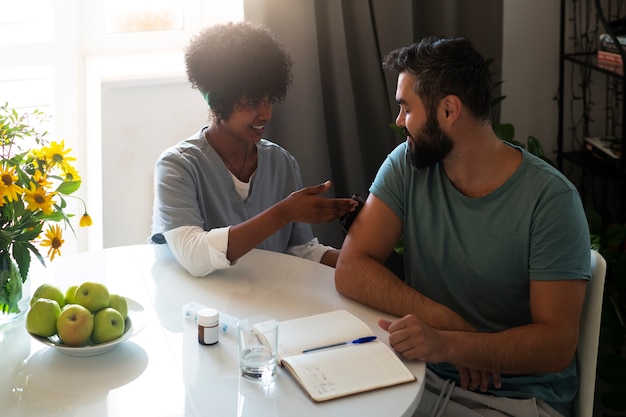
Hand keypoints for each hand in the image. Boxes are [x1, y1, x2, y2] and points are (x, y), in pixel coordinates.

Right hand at [281, 181, 356, 223]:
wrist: (286, 212)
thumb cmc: (294, 201)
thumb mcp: (306, 191)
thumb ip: (319, 188)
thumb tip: (328, 183)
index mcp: (317, 202)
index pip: (335, 202)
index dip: (345, 202)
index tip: (352, 201)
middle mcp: (319, 211)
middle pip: (336, 210)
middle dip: (347, 207)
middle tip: (354, 206)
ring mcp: (318, 217)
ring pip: (334, 215)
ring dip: (343, 213)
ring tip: (350, 210)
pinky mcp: (316, 221)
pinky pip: (329, 220)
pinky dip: (336, 217)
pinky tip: (339, 215)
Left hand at [379, 315, 501, 392]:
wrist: (444, 344)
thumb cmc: (426, 335)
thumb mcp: (411, 326)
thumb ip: (394, 325)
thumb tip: (380, 322)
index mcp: (410, 319)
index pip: (391, 330)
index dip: (395, 336)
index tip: (403, 337)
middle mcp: (415, 327)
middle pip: (392, 340)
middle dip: (398, 345)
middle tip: (407, 344)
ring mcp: (418, 338)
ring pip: (398, 349)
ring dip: (403, 351)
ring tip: (412, 348)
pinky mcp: (421, 350)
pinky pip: (405, 356)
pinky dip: (409, 356)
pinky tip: (416, 352)